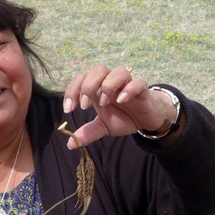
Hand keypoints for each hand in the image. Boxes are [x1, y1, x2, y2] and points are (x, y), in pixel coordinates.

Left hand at [62, 64, 178, 146]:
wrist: (146, 120)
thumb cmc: (124, 117)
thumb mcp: (104, 126)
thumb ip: (88, 132)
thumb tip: (70, 144)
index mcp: (98, 87)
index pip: (81, 78)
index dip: (72, 90)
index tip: (68, 109)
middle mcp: (111, 81)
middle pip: (98, 70)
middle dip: (87, 86)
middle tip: (84, 106)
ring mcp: (127, 83)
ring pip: (118, 71)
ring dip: (107, 85)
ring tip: (104, 103)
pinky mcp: (142, 89)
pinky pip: (138, 82)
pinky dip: (129, 89)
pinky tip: (122, 100)